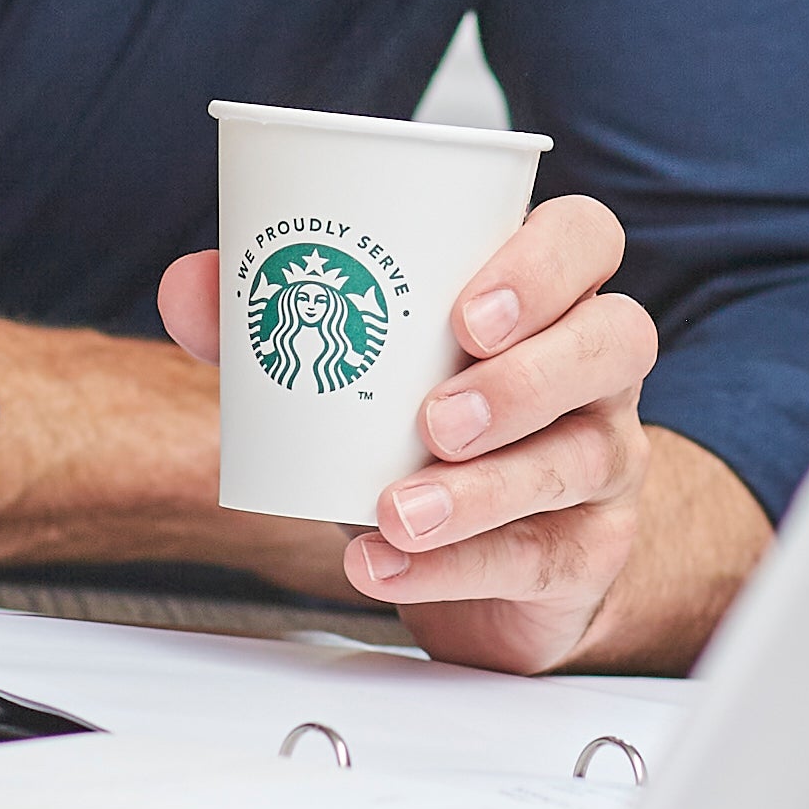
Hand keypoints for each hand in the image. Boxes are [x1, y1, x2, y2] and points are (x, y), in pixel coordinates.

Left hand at [158, 192, 744, 671]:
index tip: (463, 314)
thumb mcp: (353, 369)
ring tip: (396, 508)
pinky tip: (386, 566)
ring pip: (584, 456)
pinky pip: (541, 555)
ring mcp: (607, 458)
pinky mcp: (590, 551)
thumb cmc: (422, 434)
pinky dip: (455, 567)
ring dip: (484, 488)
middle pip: (617, 340)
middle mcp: (596, 369)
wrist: (476, 565)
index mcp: (548, 295)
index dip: (544, 264)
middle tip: (434, 418)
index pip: (586, 240)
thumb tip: (191, 285)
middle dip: (526, 378)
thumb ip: (270, 318)